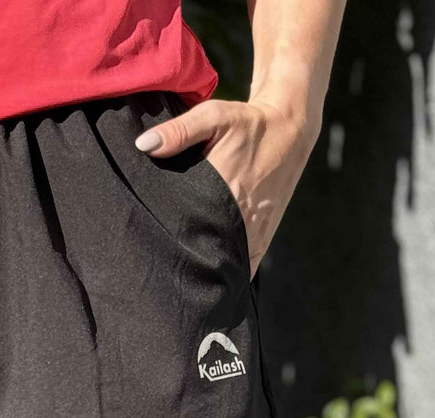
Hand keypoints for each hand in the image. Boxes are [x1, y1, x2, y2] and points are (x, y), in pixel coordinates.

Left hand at [136, 98, 318, 276]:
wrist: (290, 130)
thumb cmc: (247, 124)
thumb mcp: (214, 117)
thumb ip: (179, 131)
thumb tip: (144, 145)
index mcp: (225, 194)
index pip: (189, 232)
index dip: (170, 246)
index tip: (153, 254)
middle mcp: (242, 221)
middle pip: (206, 257)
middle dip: (185, 266)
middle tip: (162, 273)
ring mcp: (254, 234)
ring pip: (225, 268)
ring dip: (207, 274)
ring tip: (183, 283)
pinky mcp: (262, 239)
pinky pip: (243, 267)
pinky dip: (227, 275)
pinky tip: (210, 282)